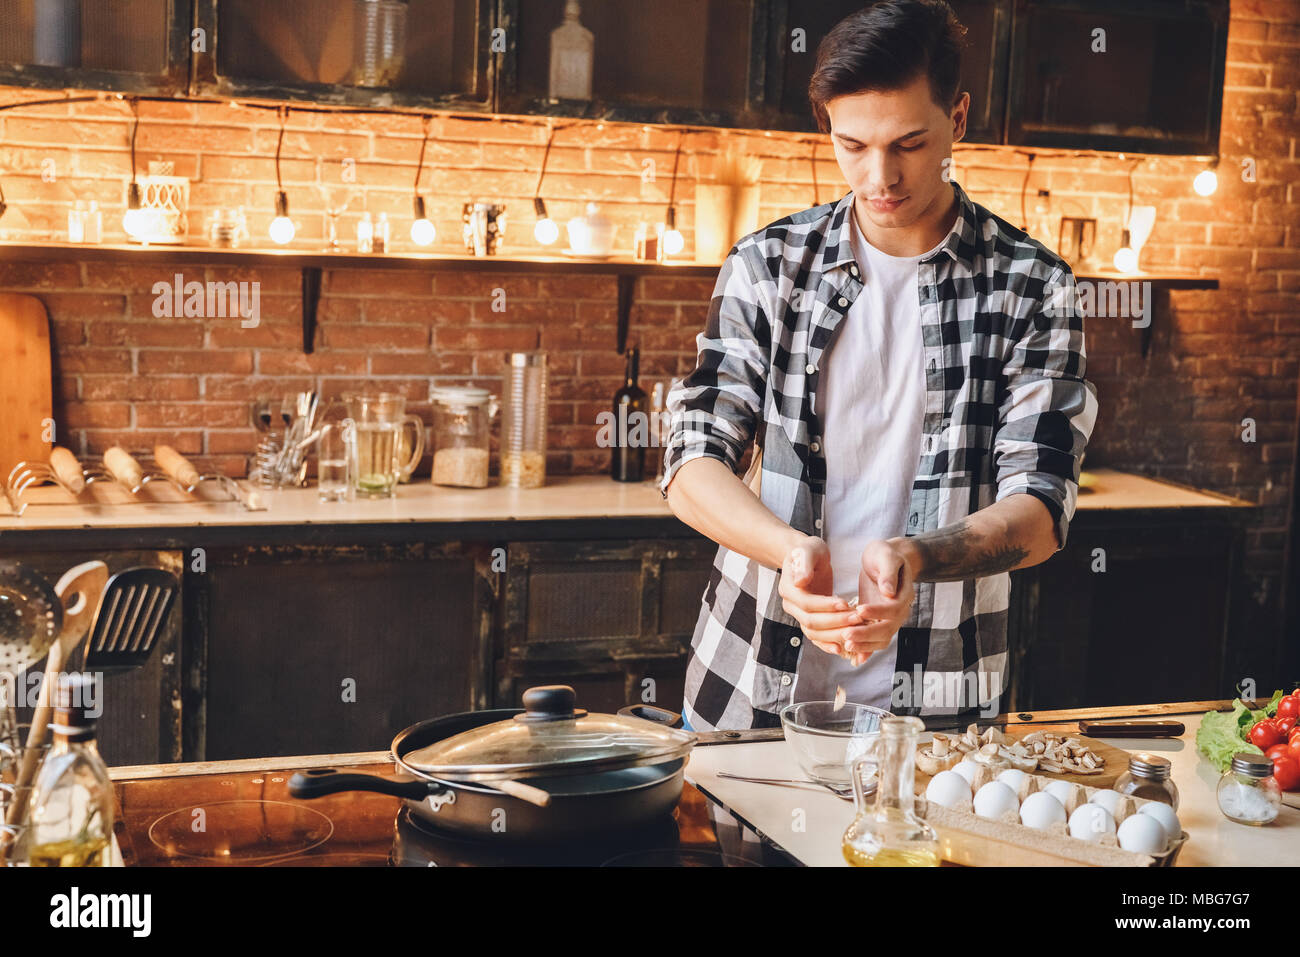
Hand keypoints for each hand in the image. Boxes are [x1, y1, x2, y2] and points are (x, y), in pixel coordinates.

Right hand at [779, 536, 869, 658]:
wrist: (808, 557)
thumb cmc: (810, 550)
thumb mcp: (809, 549)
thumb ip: (805, 563)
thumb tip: (800, 581)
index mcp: (788, 588)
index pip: (807, 603)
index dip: (826, 605)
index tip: (846, 603)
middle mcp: (790, 604)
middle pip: (811, 621)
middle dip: (835, 621)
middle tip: (858, 618)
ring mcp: (798, 614)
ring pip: (814, 632)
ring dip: (835, 634)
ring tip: (856, 631)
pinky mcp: (809, 619)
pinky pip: (816, 637)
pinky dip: (827, 644)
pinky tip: (842, 649)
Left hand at [845, 539, 916, 665]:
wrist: (884, 560)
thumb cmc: (885, 555)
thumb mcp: (886, 556)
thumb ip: (888, 574)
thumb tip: (888, 591)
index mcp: (903, 594)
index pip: (893, 608)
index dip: (878, 611)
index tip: (860, 610)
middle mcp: (899, 610)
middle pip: (887, 628)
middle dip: (867, 634)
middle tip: (847, 635)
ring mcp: (889, 618)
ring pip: (881, 638)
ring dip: (864, 644)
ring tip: (845, 645)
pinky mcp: (877, 621)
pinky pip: (873, 639)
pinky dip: (865, 649)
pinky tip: (852, 658)